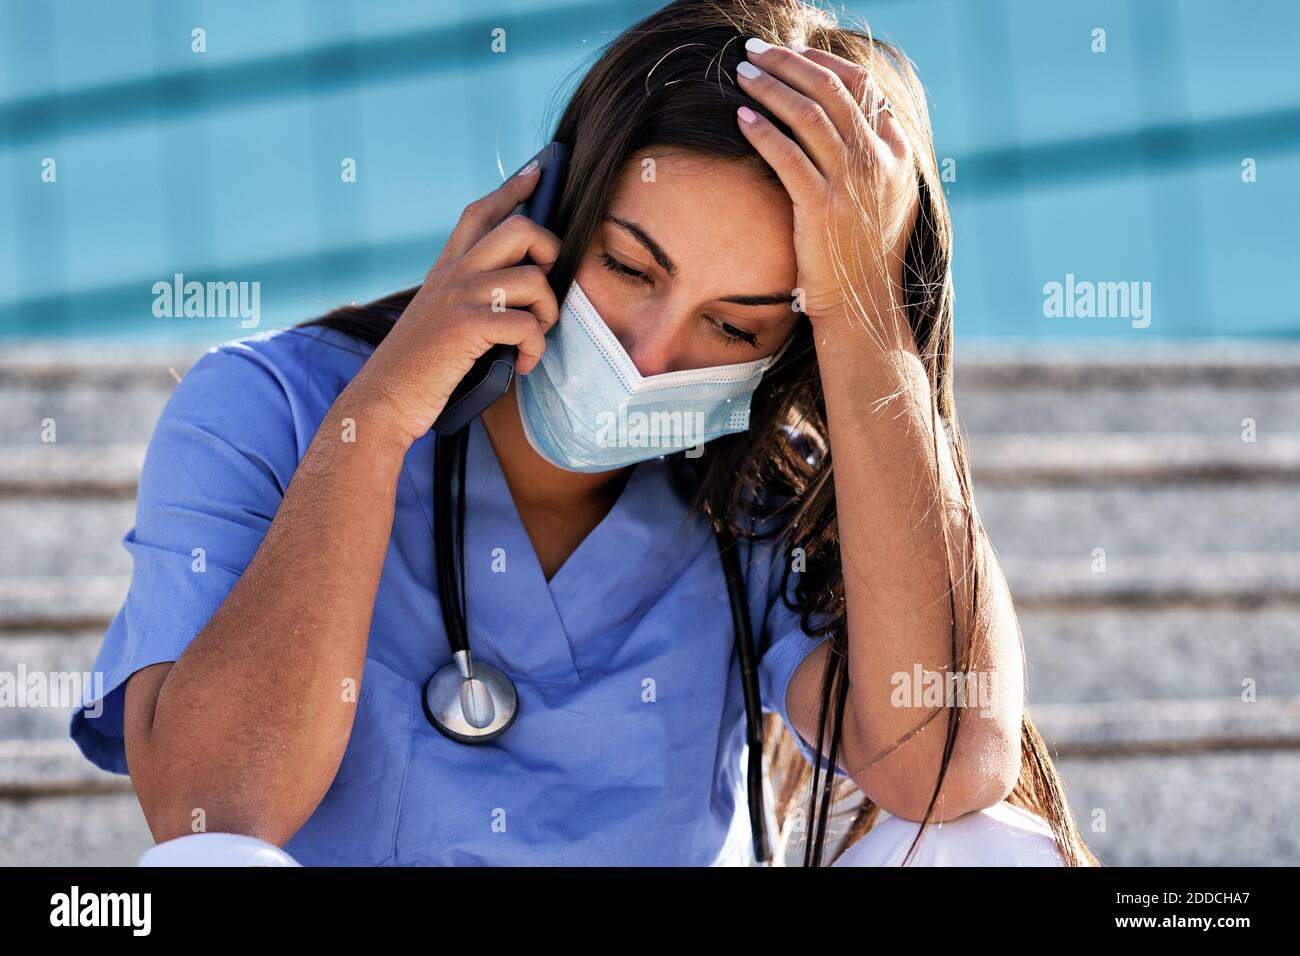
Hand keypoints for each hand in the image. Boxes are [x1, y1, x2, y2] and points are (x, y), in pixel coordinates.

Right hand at [350, 162, 560, 448]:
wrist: (385, 398)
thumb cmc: (420, 365)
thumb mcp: (439, 315)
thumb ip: (469, 293)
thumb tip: (522, 284)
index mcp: (446, 268)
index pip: (481, 212)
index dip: (513, 189)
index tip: (538, 172)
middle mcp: (453, 274)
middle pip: (519, 228)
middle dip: (548, 251)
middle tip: (545, 284)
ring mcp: (459, 297)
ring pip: (532, 279)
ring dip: (547, 313)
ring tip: (533, 339)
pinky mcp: (467, 327)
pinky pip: (527, 324)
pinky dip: (534, 348)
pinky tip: (522, 364)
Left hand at [734, 38, 919, 328]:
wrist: (863, 306)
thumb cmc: (866, 255)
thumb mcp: (889, 198)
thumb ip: (881, 156)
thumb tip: (864, 117)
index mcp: (897, 153)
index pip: (861, 86)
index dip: (823, 64)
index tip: (793, 54)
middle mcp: (878, 161)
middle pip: (831, 90)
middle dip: (789, 63)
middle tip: (755, 51)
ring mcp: (852, 183)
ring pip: (807, 114)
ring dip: (771, 87)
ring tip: (742, 74)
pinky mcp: (822, 207)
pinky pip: (787, 155)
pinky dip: (762, 130)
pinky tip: (741, 117)